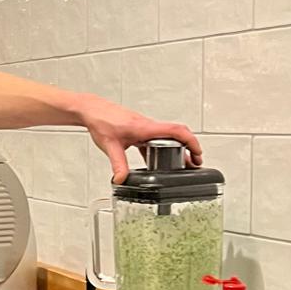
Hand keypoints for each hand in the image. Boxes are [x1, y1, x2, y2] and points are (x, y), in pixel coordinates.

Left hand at [80, 97, 201, 184]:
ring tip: (183, 164)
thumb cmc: (101, 121)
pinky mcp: (139, 130)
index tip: (198, 153)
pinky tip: (159, 161)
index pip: (176, 131)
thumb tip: (121, 180)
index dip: (191, 141)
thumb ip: (117, 164)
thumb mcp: (110, 146)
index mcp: (145, 128)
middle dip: (189, 148)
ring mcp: (144, 128)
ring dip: (178, 149)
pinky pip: (156, 140)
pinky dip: (163, 149)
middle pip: (177, 135)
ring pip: (167, 138)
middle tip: (196, 162)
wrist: (92, 110)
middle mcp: (148, 126)